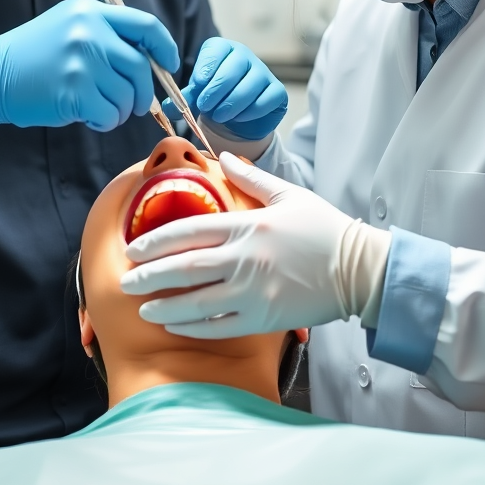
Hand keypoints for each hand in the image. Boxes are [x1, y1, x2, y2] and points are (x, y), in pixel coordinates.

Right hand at [0, 0, 178, 136]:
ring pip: (128, 95)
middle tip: (135, 103)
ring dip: (120, 110)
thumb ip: (107, 34)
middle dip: (144, 92)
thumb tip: (152, 60)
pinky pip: (110, 115)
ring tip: (98, 107)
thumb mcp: (69, 25)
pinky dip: (105, 122)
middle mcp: (89, 32)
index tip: (169, 65)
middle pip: (142, 66)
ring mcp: (82, 62)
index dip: (166, 48)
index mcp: (91, 12)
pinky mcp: (74, 92)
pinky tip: (87, 116)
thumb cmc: (33, 55)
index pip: (146, 26)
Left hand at [120, 153, 389, 337]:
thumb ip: (251, 178)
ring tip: (142, 307)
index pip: (190, 230)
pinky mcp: (264, 319)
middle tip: (125, 280)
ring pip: (197, 302)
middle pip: (185, 268)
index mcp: (248, 225)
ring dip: (165, 305)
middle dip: (150, 275)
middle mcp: (245, 259)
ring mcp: (253, 293)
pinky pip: (219, 327)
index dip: (156, 240)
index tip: (133, 247)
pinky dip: (193, 327)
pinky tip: (174, 324)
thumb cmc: (324, 229)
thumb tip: (223, 157)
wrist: (359, 269)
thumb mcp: (288, 194)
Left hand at [163, 37, 286, 141]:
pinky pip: (264, 100)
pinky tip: (238, 117)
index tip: (197, 85)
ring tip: (219, 115)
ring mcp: (263, 72)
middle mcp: (244, 56)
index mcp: (222, 49)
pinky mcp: (277, 91)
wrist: (238, 117)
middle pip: (233, 68)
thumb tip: (170, 107)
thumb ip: (183, 99)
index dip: (206, 68)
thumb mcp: (197, 96)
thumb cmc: (214, 99)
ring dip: (231, 104)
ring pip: (249, 85)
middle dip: (216, 90)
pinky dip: (249, 112)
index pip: (215, 50)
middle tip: (205, 106)